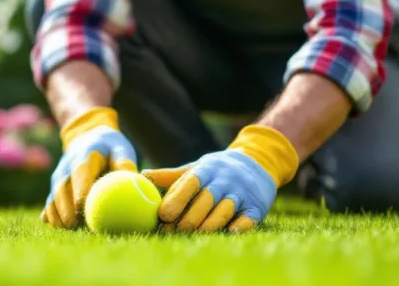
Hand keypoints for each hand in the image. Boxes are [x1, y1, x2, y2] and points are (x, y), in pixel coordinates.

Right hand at [42, 107, 136, 228]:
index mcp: (84, 155)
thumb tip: (138, 182)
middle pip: (62, 186)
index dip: (80, 188)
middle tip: (73, 223)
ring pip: (53, 195)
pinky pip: (50, 199)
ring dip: (57, 212)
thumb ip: (126, 163)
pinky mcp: (56, 184)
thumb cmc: (111, 148)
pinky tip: (51, 224)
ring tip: (65, 227)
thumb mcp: (121, 149)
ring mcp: (59, 175)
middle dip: (65, 206)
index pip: (80, 172)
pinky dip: (49, 212)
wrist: (88, 137)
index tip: (82, 204)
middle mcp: (67, 165)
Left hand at [142, 125, 298, 232]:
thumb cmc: (216, 171)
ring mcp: (242, 192)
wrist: (257, 163)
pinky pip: (248, 218)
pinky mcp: (257, 206)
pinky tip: (229, 233)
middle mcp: (225, 179)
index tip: (164, 214)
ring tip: (194, 235)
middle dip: (190, 216)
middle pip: (206, 199)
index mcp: (207, 169)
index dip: (177, 198)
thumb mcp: (196, 168)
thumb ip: (171, 176)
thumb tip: (141, 177)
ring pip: (225, 209)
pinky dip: (239, 226)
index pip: (191, 182)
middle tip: (174, 230)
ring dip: (210, 223)